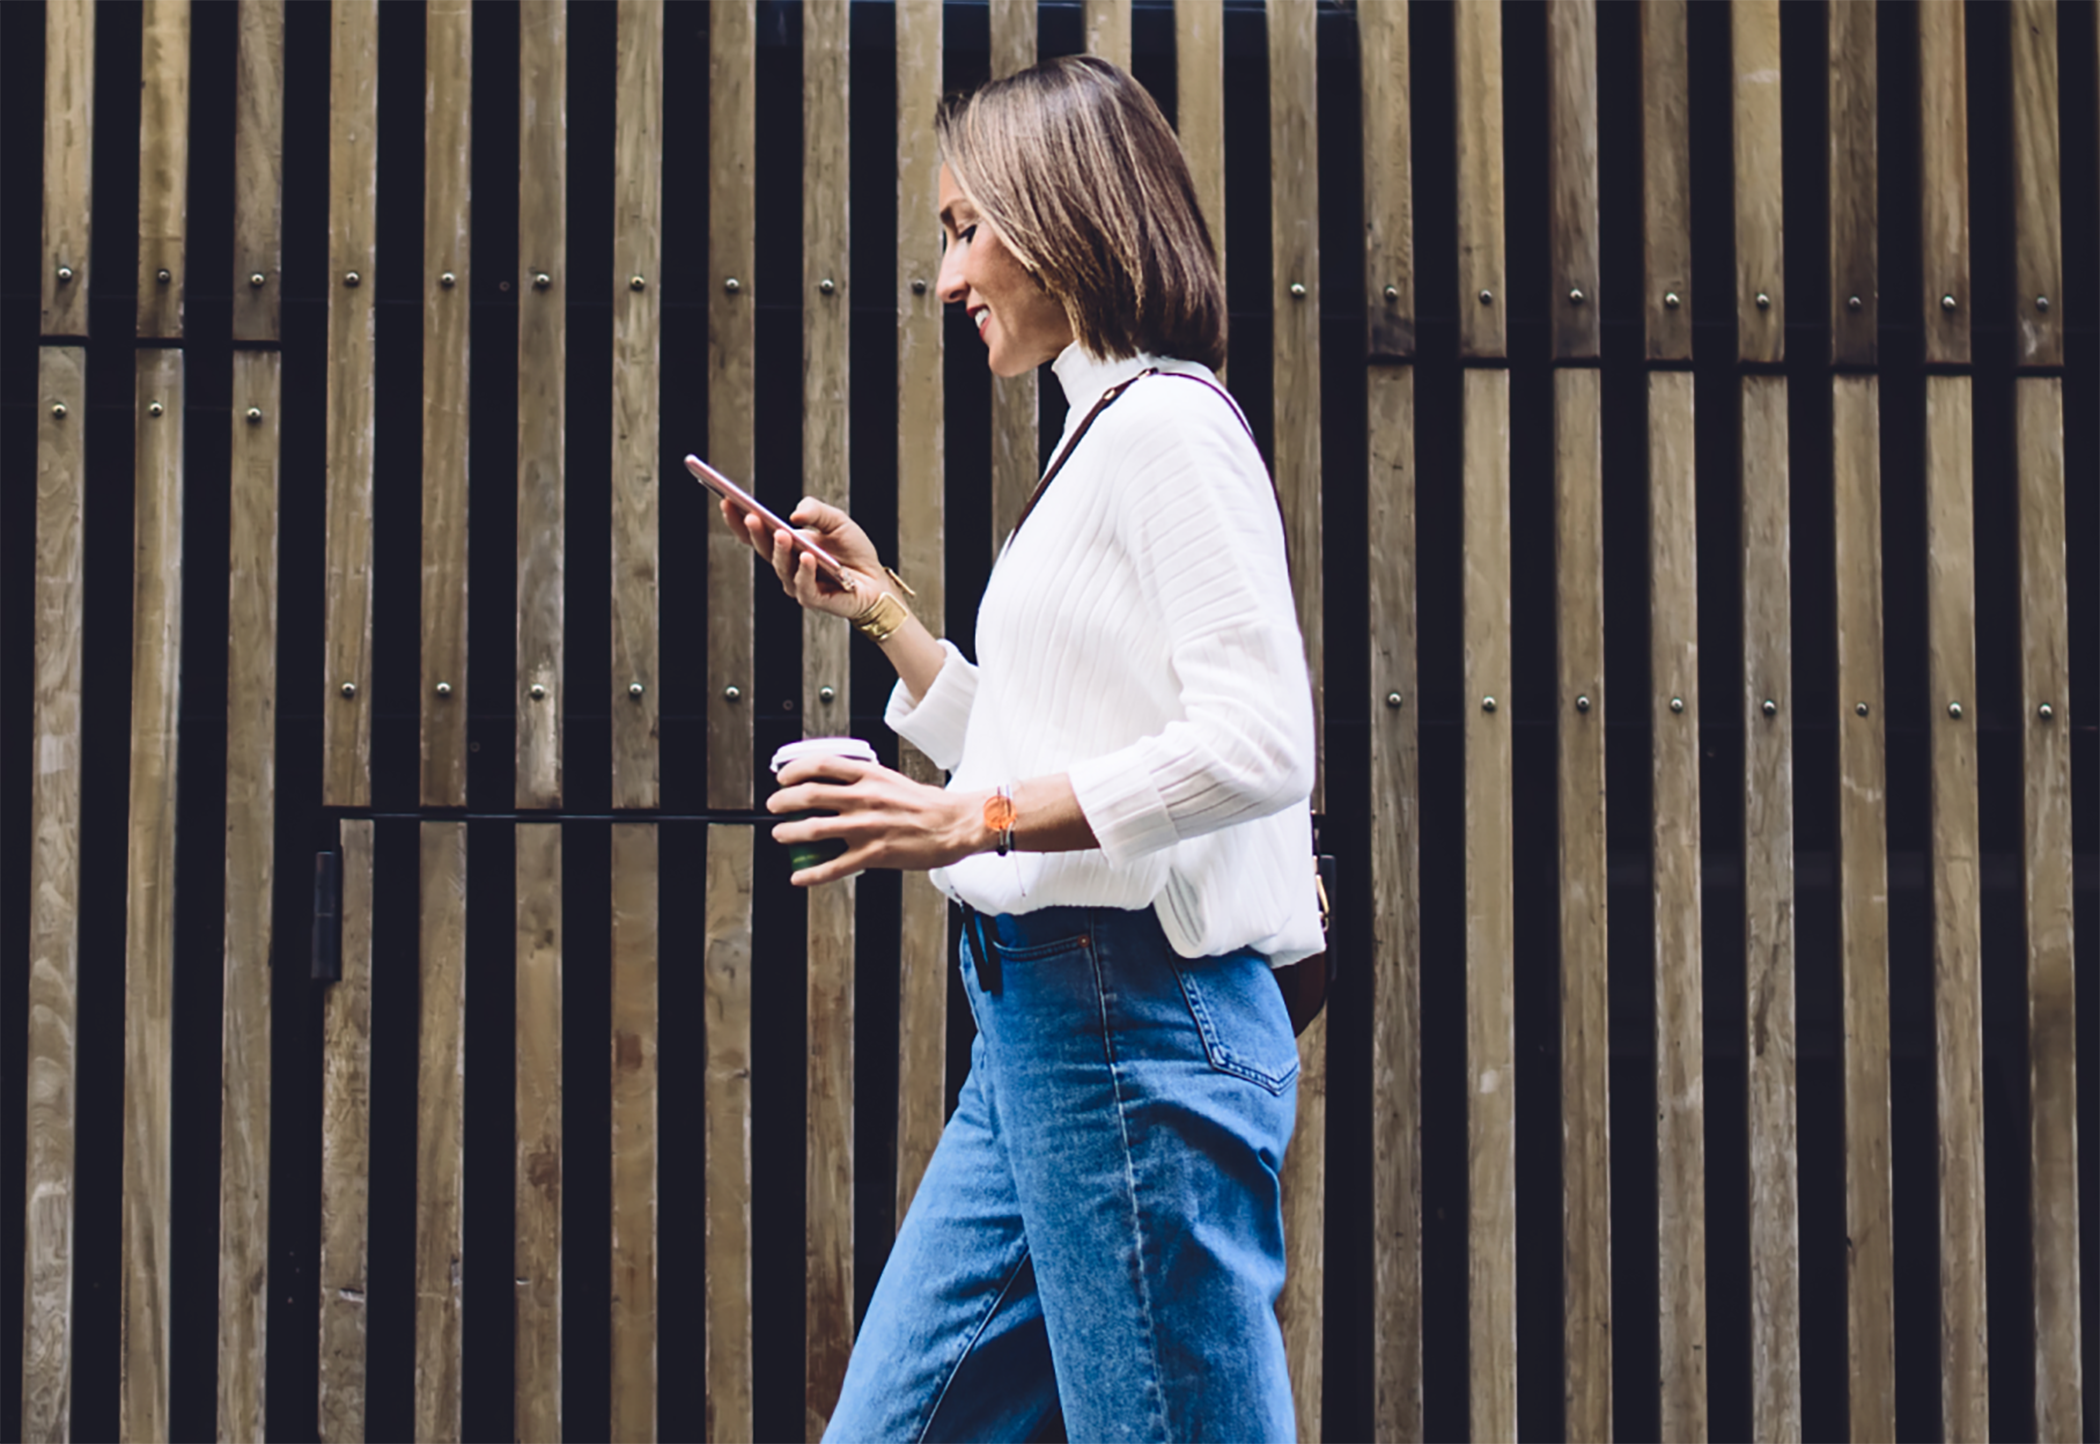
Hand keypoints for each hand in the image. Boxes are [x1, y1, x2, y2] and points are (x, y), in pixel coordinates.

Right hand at [719, 495, 885, 619]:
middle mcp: (787, 564)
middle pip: (764, 549)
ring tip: (782, 534)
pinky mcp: (814, 598)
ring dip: (780, 550)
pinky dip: (804, 572)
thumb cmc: (853, 551)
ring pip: (781, 567)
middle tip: (750, 516)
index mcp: (786, 544)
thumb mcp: (837, 521)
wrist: (875, 579)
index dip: (739, 519)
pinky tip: (807, 558)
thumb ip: (816, 511)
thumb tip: (795, 514)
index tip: (727, 500)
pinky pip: (803, 587)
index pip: (756, 532)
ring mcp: (797, 582)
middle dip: (755, 532)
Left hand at [767, 756, 989, 885]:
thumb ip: (864, 780)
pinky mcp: (873, 854)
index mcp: (870, 776)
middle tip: (774, 806)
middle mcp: (864, 799)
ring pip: (814, 829)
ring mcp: (867, 827)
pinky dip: (811, 874)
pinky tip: (798, 876)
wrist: (954, 825)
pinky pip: (834, 866)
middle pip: (810, 795)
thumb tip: (837, 783)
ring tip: (780, 835)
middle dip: (783, 801)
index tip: (783, 777)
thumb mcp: (892, 780)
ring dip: (790, 833)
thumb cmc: (928, 804)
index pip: (821, 764)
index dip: (794, 770)